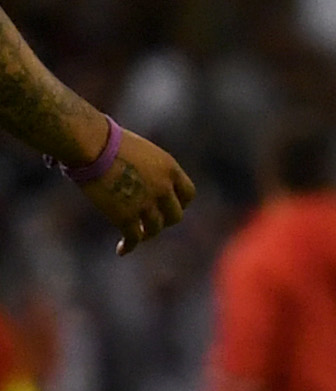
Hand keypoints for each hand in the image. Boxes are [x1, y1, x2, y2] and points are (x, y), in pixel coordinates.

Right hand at [78, 126, 192, 253]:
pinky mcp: (125, 216)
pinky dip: (128, 246)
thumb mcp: (141, 151)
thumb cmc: (109, 141)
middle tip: (152, 222)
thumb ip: (148, 168)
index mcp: (170, 169)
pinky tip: (121, 250)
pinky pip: (133, 238)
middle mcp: (164, 188)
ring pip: (155, 229)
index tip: (169, 206)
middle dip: (164, 220)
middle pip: (175, 215)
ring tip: (137, 236)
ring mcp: (146, 204)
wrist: (93, 146)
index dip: (180, 203)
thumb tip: (140, 175)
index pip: (188, 194)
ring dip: (147, 234)